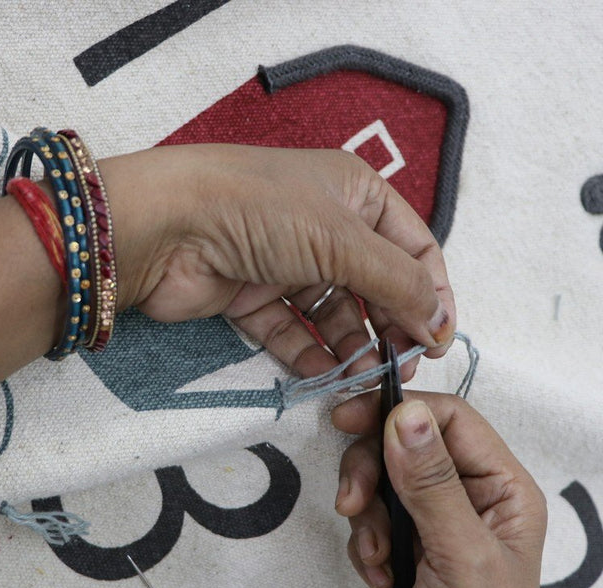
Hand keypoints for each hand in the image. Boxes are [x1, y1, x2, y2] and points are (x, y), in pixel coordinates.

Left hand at [99, 145, 455, 430]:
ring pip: (334, 314)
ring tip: (363, 381)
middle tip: (401, 370)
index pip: (414, 248)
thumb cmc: (258, 210)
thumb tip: (440, 325)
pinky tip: (325, 377)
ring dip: (352, 348)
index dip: (432, 294)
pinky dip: (309, 354)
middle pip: (376, 285)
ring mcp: (285, 261)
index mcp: (355, 192)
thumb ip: (398, 284)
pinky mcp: (249, 296)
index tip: (439, 342)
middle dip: (393, 327)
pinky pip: (291, 332)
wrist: (162, 225)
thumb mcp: (342, 239)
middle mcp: (324, 224)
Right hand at [331, 393, 545, 587]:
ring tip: (377, 556)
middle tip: (350, 501)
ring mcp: (437, 525)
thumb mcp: (460, 554)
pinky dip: (365, 543)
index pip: (452, 420)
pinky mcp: (406, 549)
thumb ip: (431, 481)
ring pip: (383, 481)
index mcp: (506, 490)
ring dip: (368, 515)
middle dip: (373, 471)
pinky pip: (370, 518)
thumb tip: (408, 413)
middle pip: (407, 444)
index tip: (349, 419)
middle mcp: (474, 500)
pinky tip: (379, 576)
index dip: (401, 412)